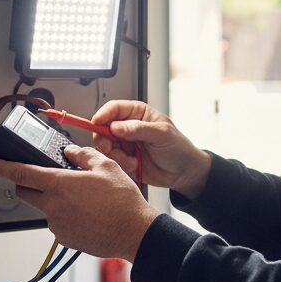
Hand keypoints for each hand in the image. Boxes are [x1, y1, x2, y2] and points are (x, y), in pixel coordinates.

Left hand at [0, 148, 160, 260]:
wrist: (135, 232)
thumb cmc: (123, 202)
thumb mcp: (107, 166)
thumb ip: (83, 155)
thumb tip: (71, 152)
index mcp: (59, 185)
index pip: (20, 173)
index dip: (2, 167)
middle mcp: (53, 206)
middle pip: (26, 192)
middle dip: (27, 183)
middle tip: (41, 178)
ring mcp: (58, 225)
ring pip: (45, 208)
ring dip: (54, 201)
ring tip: (82, 200)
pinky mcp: (65, 239)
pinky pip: (59, 223)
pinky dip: (66, 217)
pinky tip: (87, 214)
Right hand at [89, 100, 211, 197]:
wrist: (183, 172)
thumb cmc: (178, 148)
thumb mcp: (161, 134)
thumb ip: (138, 129)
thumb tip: (116, 127)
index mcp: (137, 113)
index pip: (114, 108)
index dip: (103, 115)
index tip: (97, 123)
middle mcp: (128, 127)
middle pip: (103, 128)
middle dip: (104, 139)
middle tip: (111, 147)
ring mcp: (125, 144)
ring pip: (105, 147)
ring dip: (116, 155)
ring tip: (132, 160)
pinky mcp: (124, 159)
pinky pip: (112, 161)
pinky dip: (121, 165)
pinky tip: (135, 166)